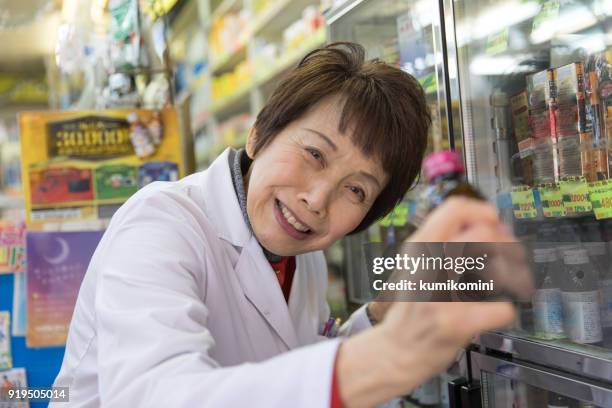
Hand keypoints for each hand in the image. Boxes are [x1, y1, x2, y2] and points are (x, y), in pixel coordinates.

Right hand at [336, 198, 520, 407]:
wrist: (394, 351)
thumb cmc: (412, 307)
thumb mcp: (416, 264)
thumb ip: (441, 241)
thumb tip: (486, 222)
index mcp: (418, 246)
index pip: (455, 209)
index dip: (483, 211)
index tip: (494, 222)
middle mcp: (428, 265)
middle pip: (484, 234)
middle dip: (507, 244)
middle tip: (509, 257)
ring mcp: (441, 295)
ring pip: (498, 268)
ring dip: (515, 276)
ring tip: (510, 284)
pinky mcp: (455, 323)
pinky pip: (502, 309)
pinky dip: (504, 311)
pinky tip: (492, 312)